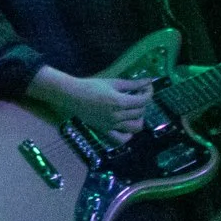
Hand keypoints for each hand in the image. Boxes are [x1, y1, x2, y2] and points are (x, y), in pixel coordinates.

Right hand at [33, 70, 152, 142]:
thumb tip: (149, 81)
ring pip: (135, 127)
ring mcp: (111, 125)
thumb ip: (132, 84)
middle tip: (139, 94)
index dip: (149, 92)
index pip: (143, 101)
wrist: (72, 96)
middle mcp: (117, 116)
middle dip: (143, 102)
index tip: (147, 87)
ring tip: (134, 111)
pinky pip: (120, 139)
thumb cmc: (91, 86)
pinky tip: (127, 126)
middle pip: (140, 112)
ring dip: (139, 118)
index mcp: (119, 102)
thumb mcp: (113, 82)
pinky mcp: (104, 130)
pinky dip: (128, 136)